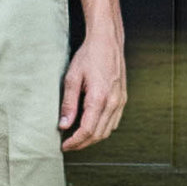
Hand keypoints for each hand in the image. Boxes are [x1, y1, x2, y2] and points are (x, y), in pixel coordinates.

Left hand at [58, 31, 128, 152]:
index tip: (64, 145)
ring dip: (93, 138)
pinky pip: (114, 121)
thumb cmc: (89, 55)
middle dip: (82, 144)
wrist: (107, 40)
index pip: (87, 130)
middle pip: (98, 134)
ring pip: (108, 130)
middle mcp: (113, 101)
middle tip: (69, 145)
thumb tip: (63, 125)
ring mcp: (120, 100)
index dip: (75, 142)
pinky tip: (92, 126)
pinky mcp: (123, 97)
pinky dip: (103, 129)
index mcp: (99, 97)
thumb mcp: (72, 78)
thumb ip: (69, 104)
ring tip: (78, 138)